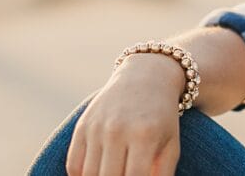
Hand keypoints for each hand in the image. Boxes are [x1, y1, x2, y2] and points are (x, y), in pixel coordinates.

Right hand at [67, 54, 185, 175]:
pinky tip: (95, 175)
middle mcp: (117, 130)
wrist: (146, 78)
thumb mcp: (171, 144)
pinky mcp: (82, 126)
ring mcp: (97, 127)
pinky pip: (74, 165)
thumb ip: (162, 174)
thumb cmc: (162, 118)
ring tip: (112, 174)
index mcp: (145, 135)